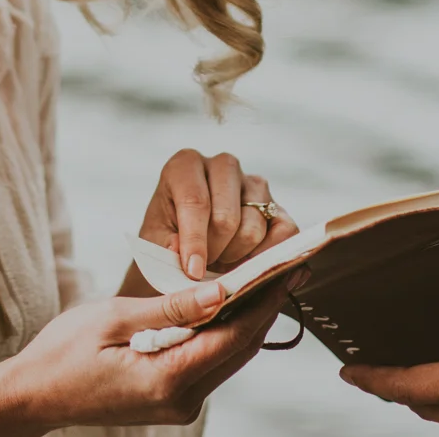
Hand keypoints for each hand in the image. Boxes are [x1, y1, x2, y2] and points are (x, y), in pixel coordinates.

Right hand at [0, 279, 289, 427]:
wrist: (34, 394)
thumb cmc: (64, 352)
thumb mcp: (115, 317)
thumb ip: (171, 307)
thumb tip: (221, 291)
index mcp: (166, 380)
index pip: (233, 336)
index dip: (263, 301)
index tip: (285, 269)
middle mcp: (181, 401)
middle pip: (239, 349)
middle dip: (265, 307)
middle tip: (289, 268)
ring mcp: (178, 405)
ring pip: (228, 356)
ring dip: (248, 319)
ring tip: (269, 279)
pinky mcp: (172, 400)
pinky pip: (209, 361)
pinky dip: (224, 332)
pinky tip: (231, 304)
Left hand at [133, 149, 298, 283]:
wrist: (189, 247)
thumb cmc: (168, 239)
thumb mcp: (154, 242)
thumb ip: (163, 245)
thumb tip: (179, 249)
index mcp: (185, 165)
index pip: (195, 201)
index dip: (194, 241)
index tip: (193, 272)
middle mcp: (223, 165)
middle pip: (226, 217)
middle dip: (214, 251)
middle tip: (203, 266)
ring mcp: (255, 184)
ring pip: (253, 228)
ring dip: (236, 256)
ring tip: (219, 259)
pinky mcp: (278, 206)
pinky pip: (283, 234)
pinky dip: (265, 257)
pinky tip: (244, 261)